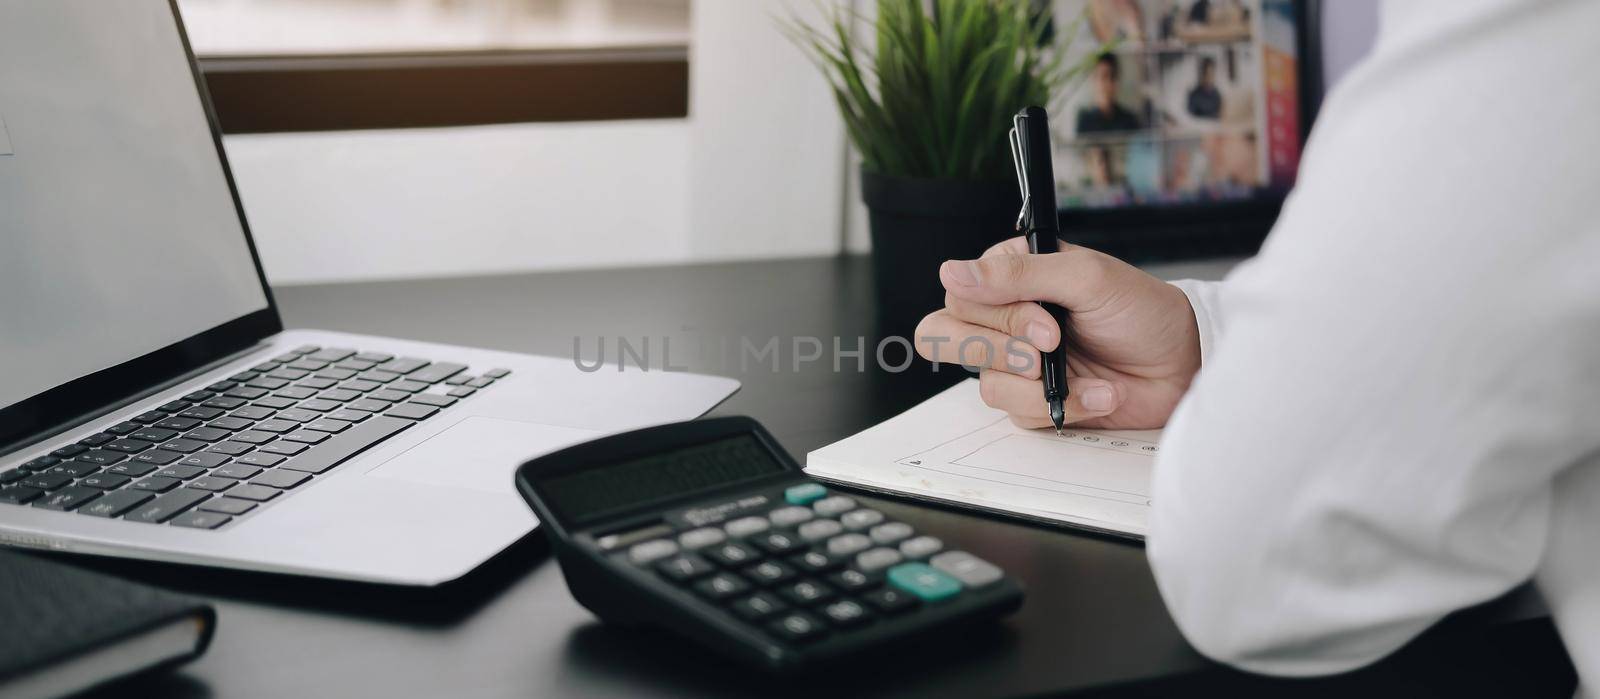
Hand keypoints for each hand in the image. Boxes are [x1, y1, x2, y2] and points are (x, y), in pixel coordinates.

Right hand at [914, 238, 1201, 429]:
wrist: (1182, 366)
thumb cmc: (1142, 312)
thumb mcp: (1085, 277)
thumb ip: (1017, 275)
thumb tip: (952, 272)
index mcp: (1012, 277)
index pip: (960, 295)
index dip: (996, 315)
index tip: (1046, 321)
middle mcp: (1006, 319)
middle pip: (945, 337)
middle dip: (997, 350)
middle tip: (1048, 351)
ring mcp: (1018, 363)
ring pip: (985, 383)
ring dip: (1038, 385)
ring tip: (1086, 376)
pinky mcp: (1034, 402)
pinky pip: (1018, 414)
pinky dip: (1064, 407)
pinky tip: (1098, 394)